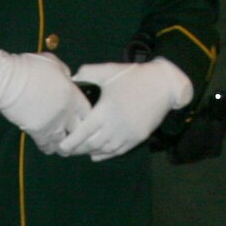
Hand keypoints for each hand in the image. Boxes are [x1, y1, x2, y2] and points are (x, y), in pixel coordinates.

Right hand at [0, 49, 90, 153]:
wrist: (7, 79)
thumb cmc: (29, 67)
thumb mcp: (54, 63)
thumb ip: (64, 74)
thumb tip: (67, 79)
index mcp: (72, 95)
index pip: (88, 112)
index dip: (86, 115)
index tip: (81, 116)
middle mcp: (66, 113)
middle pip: (79, 131)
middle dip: (76, 132)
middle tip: (73, 133)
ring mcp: (52, 125)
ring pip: (65, 143)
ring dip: (64, 144)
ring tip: (62, 145)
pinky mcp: (38, 132)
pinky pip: (47, 146)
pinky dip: (49, 148)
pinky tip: (49, 147)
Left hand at [56, 59, 192, 161]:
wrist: (164, 85)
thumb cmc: (134, 76)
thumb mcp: (109, 70)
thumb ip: (87, 73)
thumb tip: (71, 79)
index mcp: (106, 110)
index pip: (83, 132)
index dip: (71, 142)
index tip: (60, 146)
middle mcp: (116, 126)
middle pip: (91, 144)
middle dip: (77, 149)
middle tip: (64, 151)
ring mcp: (128, 134)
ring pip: (104, 150)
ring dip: (89, 152)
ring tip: (77, 152)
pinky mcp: (137, 138)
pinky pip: (118, 151)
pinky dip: (104, 155)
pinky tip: (95, 155)